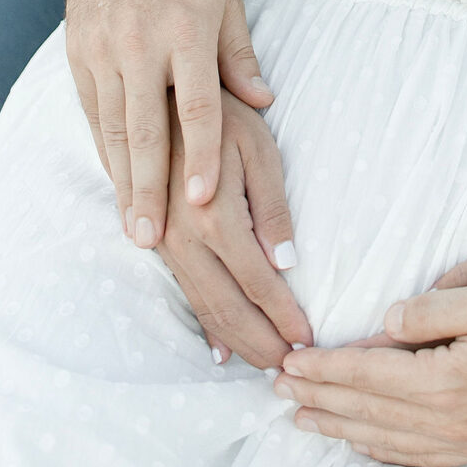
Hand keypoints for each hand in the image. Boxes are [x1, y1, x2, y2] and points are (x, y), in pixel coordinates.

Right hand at [65, 0, 273, 248]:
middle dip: (149, 190)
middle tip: (152, 241)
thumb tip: (264, 103)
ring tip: (133, 227)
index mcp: (185, 29)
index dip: (200, 157)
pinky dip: (103, 150)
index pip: (195, 106)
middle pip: (146, 130)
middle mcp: (139, 41)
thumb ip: (239, 55)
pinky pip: (91, 110)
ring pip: (112, 127)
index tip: (203, 202)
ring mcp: (102, 47)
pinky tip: (113, 181)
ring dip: (122, 182)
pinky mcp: (77, 50)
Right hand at [158, 90, 310, 368]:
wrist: (158, 96)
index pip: (258, 282)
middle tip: (293, 370)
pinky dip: (204, 325)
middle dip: (262, 343)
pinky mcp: (156, 242)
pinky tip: (219, 349)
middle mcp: (183, 238)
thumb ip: (272, 206)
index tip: (310, 342)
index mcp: (214, 215)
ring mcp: (164, 243)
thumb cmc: (221, 114)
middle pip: (227, 308)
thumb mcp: (259, 147)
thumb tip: (287, 263)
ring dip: (236, 341)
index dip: (284, 316)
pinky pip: (182, 293)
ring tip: (266, 364)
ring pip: (203, 307)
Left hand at [274, 274, 466, 466]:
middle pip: (369, 410)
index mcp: (449, 378)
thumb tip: (386, 321)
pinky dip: (379, 450)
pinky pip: (417, 457)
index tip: (289, 360)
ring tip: (304, 417)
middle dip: (319, 397)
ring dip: (340, 426)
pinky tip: (365, 443)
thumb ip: (438, 308)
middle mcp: (452, 420)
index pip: (369, 373)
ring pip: (386, 439)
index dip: (325, 366)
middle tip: (278, 387)